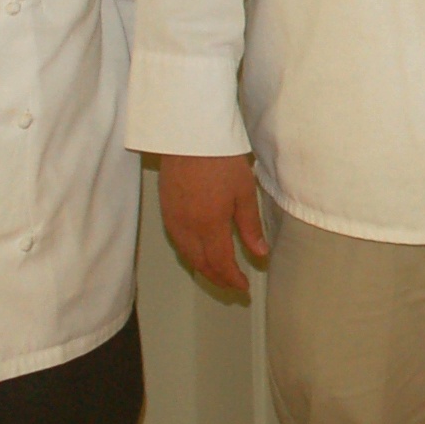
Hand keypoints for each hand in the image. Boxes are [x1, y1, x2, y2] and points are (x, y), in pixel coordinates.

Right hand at [158, 152, 267, 292]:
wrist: (190, 136)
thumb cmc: (222, 160)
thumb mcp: (244, 192)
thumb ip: (250, 227)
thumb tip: (260, 254)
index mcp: (210, 225)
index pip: (221, 263)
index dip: (232, 279)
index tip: (244, 287)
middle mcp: (188, 228)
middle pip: (201, 264)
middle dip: (218, 279)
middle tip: (233, 286)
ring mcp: (173, 220)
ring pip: (186, 255)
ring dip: (203, 269)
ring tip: (218, 274)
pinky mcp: (165, 210)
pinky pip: (177, 242)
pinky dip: (190, 255)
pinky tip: (199, 253)